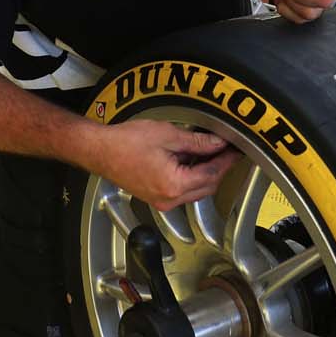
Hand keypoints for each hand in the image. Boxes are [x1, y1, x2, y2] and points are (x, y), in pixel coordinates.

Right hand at [89, 121, 239, 211]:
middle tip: (226, 150)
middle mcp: (169, 199)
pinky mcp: (155, 198)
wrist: (100, 150)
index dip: (226, 161)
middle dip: (219, 169)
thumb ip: (197, 142)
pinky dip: (191, 177)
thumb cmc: (125, 143)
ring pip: (196, 191)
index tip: (235, 150)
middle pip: (206, 187)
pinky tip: (191, 161)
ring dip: (205, 174)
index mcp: (174, 185)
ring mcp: (162, 201)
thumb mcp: (168, 135)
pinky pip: (182, 191)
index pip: (211, 175)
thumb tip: (217, 144)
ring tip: (210, 153)